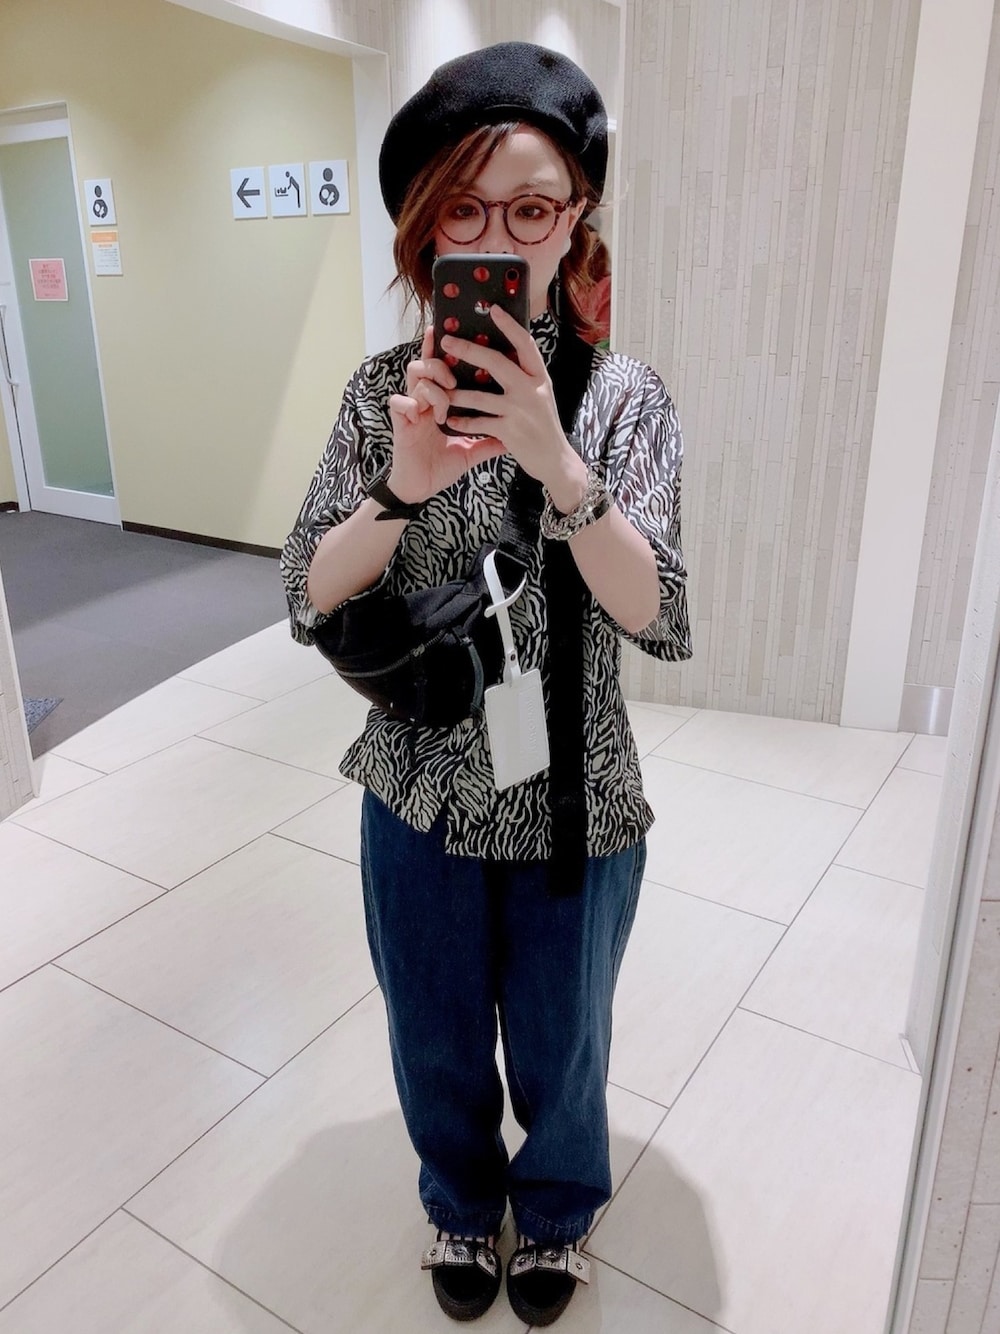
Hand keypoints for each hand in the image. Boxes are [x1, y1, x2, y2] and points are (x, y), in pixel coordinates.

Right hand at [387, 327, 505, 502]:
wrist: (420, 489)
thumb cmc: (441, 467)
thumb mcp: (470, 451)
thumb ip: (489, 440)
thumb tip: (513, 436)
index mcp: (437, 402)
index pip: (440, 369)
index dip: (441, 349)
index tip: (450, 330)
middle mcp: (422, 400)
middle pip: (425, 362)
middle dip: (440, 364)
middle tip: (453, 379)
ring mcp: (410, 409)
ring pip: (415, 375)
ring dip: (433, 385)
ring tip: (443, 403)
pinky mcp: (399, 421)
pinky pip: (400, 401)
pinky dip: (414, 404)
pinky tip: (426, 417)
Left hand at [440, 306, 586, 508]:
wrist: (555, 461)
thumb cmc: (544, 426)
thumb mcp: (541, 395)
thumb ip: (525, 377)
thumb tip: (503, 353)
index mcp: (539, 378)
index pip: (524, 344)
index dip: (509, 325)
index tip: (493, 309)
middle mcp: (531, 391)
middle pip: (496, 362)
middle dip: (468, 350)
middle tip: (447, 342)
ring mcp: (520, 411)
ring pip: (480, 396)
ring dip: (457, 393)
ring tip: (440, 389)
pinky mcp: (510, 432)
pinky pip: (479, 423)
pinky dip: (463, 421)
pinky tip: (450, 420)